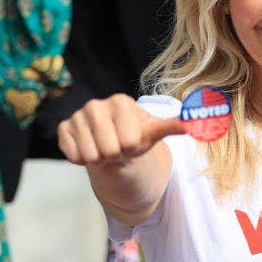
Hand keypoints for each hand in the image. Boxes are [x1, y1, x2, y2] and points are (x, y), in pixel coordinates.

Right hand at [57, 94, 184, 165]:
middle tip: (117, 147)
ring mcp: (77, 116)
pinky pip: (74, 156)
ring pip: (91, 156)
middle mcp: (96, 105)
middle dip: (116, 155)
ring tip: (104, 148)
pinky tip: (90, 149)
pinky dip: (83, 160)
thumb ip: (175, 125)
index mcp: (121, 102)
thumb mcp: (155, 131)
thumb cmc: (136, 136)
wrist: (115, 145)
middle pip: (110, 149)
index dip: (132, 148)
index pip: (130, 141)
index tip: (132, 141)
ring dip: (100, 159)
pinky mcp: (63, 129)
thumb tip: (197, 120)